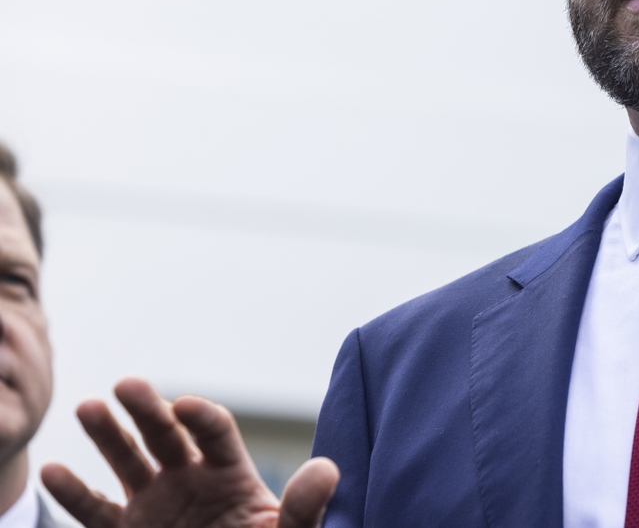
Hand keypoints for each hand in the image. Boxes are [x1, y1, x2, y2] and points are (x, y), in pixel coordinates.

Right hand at [41, 377, 338, 527]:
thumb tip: (328, 468)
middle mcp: (189, 480)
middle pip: (166, 435)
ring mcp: (155, 505)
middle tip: (126, 384)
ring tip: (87, 407)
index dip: (202, 416)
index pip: (215, 433)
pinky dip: (74, 493)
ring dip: (107, 435)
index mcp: (231, 474)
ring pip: (127, 462)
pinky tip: (53, 471)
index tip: (184, 407)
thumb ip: (305, 506)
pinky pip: (95, 512)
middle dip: (147, 409)